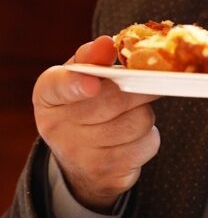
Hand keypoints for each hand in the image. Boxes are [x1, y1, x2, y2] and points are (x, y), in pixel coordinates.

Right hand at [33, 36, 159, 212]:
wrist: (79, 163)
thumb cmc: (83, 105)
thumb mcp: (79, 77)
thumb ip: (92, 58)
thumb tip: (106, 43)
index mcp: (48, 95)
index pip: (58, 86)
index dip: (77, 84)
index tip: (93, 83)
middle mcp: (58, 128)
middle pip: (115, 99)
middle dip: (138, 87)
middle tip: (143, 83)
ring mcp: (82, 156)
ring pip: (139, 121)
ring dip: (144, 113)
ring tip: (129, 114)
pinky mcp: (108, 174)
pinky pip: (148, 144)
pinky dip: (149, 137)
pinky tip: (132, 137)